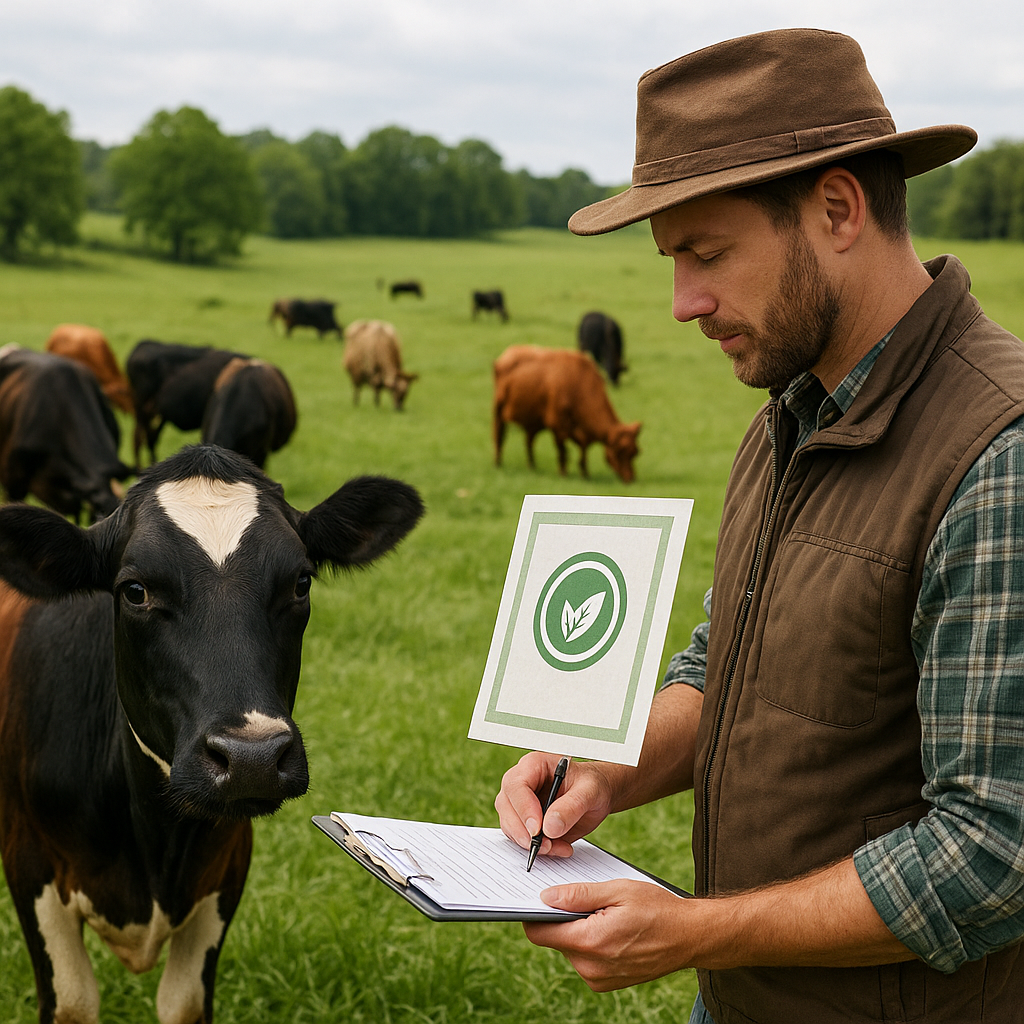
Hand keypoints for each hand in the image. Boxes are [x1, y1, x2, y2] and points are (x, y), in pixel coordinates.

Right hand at [495, 752, 614, 858]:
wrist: (597, 796)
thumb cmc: (592, 785)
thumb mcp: (590, 791)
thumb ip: (571, 806)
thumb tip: (550, 827)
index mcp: (534, 765)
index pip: (516, 785)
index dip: (523, 808)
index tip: (537, 829)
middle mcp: (522, 783)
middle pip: (506, 805)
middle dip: (522, 830)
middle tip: (544, 845)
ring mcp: (520, 803)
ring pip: (510, 824)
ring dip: (529, 842)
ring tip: (557, 847)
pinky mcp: (524, 822)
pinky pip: (520, 838)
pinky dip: (536, 849)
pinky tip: (557, 848)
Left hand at [524, 879, 691, 990]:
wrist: (689, 937)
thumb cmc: (657, 909)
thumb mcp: (617, 890)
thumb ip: (578, 895)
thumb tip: (546, 897)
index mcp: (590, 942)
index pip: (539, 933)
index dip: (533, 913)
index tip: (538, 897)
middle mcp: (590, 967)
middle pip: (555, 939)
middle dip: (563, 918)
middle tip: (586, 899)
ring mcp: (598, 980)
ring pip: (570, 948)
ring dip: (579, 930)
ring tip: (606, 915)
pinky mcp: (605, 984)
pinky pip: (584, 959)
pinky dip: (591, 943)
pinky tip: (612, 929)